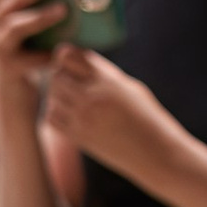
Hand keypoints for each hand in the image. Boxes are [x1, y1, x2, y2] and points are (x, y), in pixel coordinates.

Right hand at [0, 0, 66, 92]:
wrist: (12, 93)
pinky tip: (63, 50)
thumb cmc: (27, 50)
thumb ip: (39, 1)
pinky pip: (30, 57)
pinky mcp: (10, 67)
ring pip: (17, 24)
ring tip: (64, 10)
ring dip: (41, 16)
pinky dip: (47, 53)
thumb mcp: (25, 21)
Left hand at [43, 46, 179, 182]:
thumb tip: (79, 63)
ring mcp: (83, 118)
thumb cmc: (147, 117)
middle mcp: (91, 96)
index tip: (72, 65)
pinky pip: (52, 119)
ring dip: (58, 97)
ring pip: (51, 97)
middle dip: (60, 77)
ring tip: (73, 102)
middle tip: (72, 86)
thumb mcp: (129, 86)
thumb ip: (103, 74)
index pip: (67, 55)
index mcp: (106, 79)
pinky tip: (71, 117)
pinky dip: (57, 115)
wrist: (155, 152)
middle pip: (55, 75)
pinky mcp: (79, 137)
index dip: (65, 57)